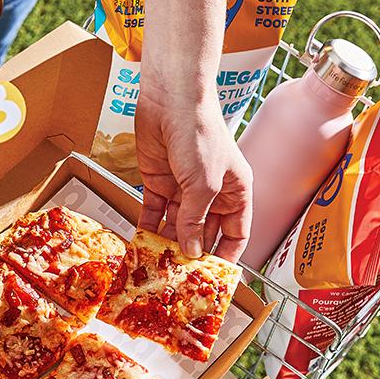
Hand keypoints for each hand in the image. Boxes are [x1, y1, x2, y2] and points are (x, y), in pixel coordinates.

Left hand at [135, 85, 252, 262]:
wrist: (171, 99)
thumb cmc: (200, 132)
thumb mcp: (204, 185)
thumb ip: (195, 220)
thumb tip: (191, 251)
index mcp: (236, 191)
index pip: (236, 233)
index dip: (227, 255)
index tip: (214, 279)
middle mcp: (211, 191)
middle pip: (204, 232)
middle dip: (193, 253)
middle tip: (180, 278)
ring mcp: (183, 186)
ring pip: (177, 225)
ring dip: (168, 244)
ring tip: (158, 267)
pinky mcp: (158, 180)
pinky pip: (154, 211)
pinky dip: (149, 227)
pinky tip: (142, 244)